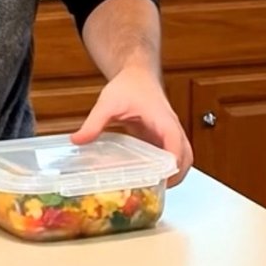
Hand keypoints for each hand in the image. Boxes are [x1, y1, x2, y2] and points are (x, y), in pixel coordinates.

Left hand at [72, 68, 193, 186]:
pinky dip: (168, 168)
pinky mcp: (164, 137)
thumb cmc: (129, 85)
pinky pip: (173, 154)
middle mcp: (171, 128)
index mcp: (163, 120)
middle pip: (187, 156)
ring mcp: (170, 133)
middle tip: (156, 191)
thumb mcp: (108, 103)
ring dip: (175, 173)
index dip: (172, 164)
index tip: (161, 179)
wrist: (137, 74)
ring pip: (184, 157)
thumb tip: (78, 140)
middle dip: (177, 175)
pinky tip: (150, 176)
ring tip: (154, 188)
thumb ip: (94, 122)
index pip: (176, 145)